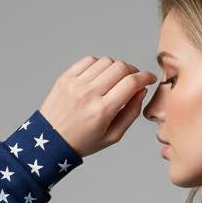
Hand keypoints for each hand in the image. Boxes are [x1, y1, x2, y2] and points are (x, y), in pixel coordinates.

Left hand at [39, 56, 158, 157]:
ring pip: (106, 61)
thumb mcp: (113, 136)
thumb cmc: (83, 141)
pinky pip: (89, 60)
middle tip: (135, 79)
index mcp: (103, 111)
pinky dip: (99, 65)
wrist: (51, 140)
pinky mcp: (66, 77)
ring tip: (116, 80)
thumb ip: (131, 113)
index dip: (145, 77)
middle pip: (120, 68)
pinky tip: (100, 76)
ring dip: (116, 68)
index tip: (150, 78)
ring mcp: (76, 83)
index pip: (131, 83)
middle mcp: (89, 93)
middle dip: (133, 71)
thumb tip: (141, 91)